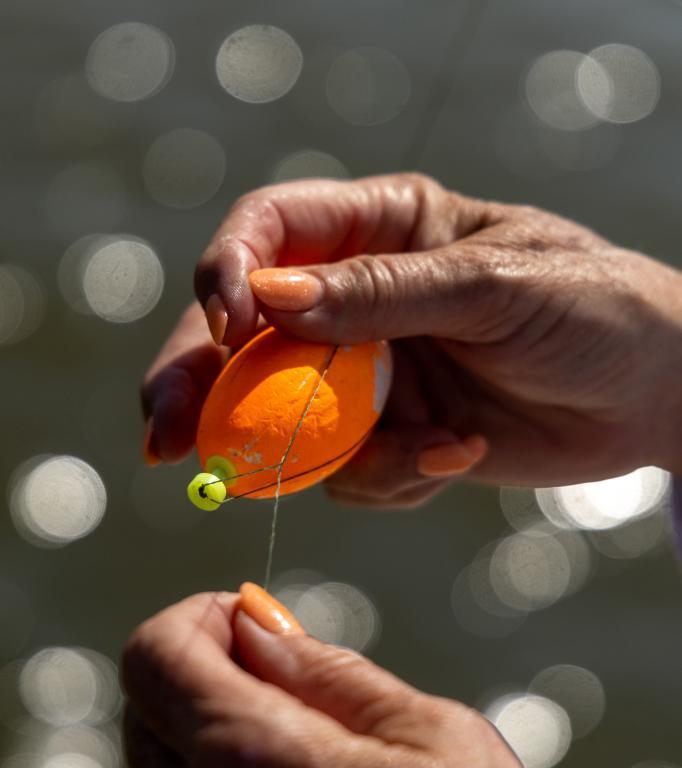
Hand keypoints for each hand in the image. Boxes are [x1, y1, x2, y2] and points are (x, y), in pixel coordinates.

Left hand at [122, 590, 518, 766]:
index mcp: (251, 764)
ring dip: (210, 727)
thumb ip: (329, 674)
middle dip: (207, 668)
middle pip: (147, 707)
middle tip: (286, 677)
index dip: (201, 620)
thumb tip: (257, 623)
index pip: (154, 658)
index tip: (253, 624)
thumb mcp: (430, 737)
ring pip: (158, 763)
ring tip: (300, 740)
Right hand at [142, 173, 681, 504]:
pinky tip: (456, 458)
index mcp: (382, 229)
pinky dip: (390, 478)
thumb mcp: (496, 285)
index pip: (270, 230)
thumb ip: (384, 295)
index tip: (226, 327)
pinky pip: (347, 470)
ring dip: (333, 455)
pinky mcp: (388, 432)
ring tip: (430, 453)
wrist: (650, 394)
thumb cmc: (594, 309)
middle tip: (168, 441)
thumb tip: (269, 302)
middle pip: (242, 335)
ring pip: (286, 418)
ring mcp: (368, 372)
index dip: (228, 273)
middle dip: (200, 388)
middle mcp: (358, 299)